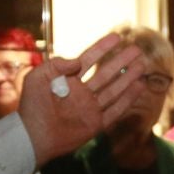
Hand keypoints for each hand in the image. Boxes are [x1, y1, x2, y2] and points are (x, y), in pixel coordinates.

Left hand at [17, 33, 149, 163]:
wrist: (33, 136)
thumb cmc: (31, 107)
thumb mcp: (36, 78)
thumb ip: (56, 64)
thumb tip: (78, 61)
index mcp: (68, 80)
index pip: (89, 60)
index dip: (102, 48)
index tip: (116, 37)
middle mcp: (82, 93)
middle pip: (106, 73)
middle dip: (121, 61)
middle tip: (136, 49)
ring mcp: (90, 108)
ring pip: (114, 90)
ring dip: (128, 78)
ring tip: (142, 65)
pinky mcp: (96, 124)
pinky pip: (116, 110)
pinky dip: (128, 99)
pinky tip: (139, 87)